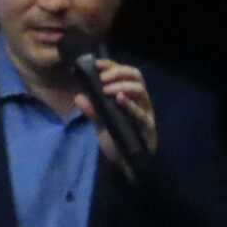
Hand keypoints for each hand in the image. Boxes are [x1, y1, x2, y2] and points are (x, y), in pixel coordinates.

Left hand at [75, 59, 158, 175]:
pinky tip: (119, 99)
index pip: (125, 73)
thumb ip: (92, 110)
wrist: (126, 162)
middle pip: (136, 76)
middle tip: (103, 78)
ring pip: (140, 90)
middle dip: (118, 72)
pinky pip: (141, 113)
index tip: (97, 64)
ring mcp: (145, 112)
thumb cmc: (116, 138)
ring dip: (122, 86)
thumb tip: (79, 96)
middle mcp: (140, 100)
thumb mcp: (101, 122)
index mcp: (130, 95)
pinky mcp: (147, 126)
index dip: (112, 65)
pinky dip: (130, 104)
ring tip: (107, 90)